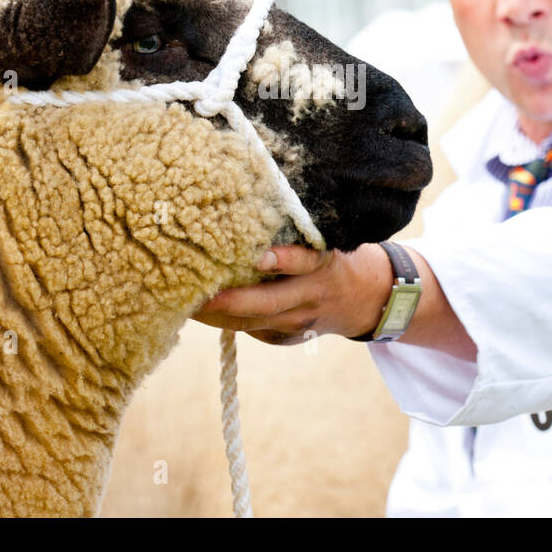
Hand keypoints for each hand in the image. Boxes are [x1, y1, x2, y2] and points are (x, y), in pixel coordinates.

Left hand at [191, 243, 392, 345]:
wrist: (366, 300)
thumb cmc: (332, 257)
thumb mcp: (325, 240)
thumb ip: (294, 233)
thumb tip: (245, 213)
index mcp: (322, 265)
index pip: (304, 262)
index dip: (283, 260)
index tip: (258, 256)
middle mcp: (310, 296)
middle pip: (269, 304)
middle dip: (232, 301)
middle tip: (198, 294)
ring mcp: (299, 322)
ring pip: (252, 323)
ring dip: (217, 315)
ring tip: (184, 305)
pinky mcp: (286, 338)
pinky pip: (251, 331)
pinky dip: (224, 321)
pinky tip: (200, 312)